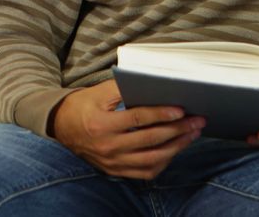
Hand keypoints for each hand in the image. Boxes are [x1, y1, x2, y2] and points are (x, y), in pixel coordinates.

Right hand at [51, 79, 204, 179]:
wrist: (61, 126)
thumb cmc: (84, 105)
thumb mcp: (100, 92)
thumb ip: (125, 88)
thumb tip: (156, 87)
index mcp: (102, 125)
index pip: (138, 119)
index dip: (162, 114)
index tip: (182, 110)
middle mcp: (107, 147)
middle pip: (150, 140)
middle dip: (177, 130)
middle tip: (197, 121)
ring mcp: (111, 162)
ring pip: (151, 160)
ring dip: (176, 148)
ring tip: (191, 135)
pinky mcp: (115, 171)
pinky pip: (144, 172)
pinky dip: (163, 162)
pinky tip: (174, 150)